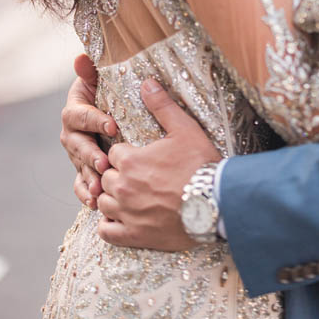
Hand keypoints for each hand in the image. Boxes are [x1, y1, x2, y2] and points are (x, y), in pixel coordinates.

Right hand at [60, 53, 117, 208]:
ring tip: (101, 189)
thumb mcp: (100, 79)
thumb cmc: (107, 92)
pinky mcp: (83, 169)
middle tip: (105, 162)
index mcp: (74, 111)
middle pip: (77, 145)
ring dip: (89, 178)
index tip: (112, 125)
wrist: (109, 111)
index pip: (81, 115)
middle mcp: (71, 134)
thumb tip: (81, 57)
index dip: (95, 120)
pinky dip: (86, 194)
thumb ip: (91, 70)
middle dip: (90, 154)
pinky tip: (95, 203)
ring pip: (79, 167)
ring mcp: (76, 154)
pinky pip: (80, 184)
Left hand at [97, 78, 220, 249]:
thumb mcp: (184, 129)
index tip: (137, 156)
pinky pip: (106, 231)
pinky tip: (120, 218)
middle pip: (106, 177)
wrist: (215, 203)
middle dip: (117, 174)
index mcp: (130, 161)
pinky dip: (109, 224)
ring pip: (103, 202)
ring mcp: (126, 213)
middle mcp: (122, 187)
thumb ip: (162, 106)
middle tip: (136, 175)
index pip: (113, 153)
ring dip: (111, 197)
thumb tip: (147, 83)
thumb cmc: (200, 165)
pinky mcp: (133, 235)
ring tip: (128, 195)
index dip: (125, 153)